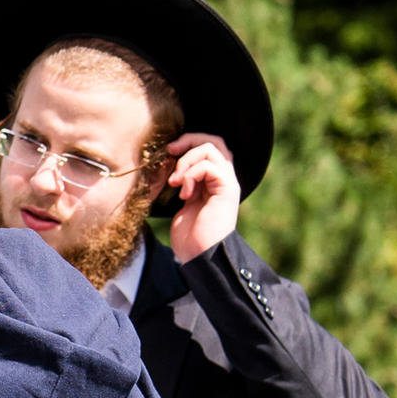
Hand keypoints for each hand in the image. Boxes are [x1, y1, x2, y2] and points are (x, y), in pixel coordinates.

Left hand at [164, 132, 240, 262]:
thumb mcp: (182, 203)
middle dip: (189, 141)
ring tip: (175, 182)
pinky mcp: (227, 189)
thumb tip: (168, 164)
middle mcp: (224, 178)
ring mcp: (227, 183)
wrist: (200, 256)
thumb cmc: (190, 236)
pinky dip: (191, 175)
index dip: (188, 143)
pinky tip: (184, 195)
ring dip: (187, 160)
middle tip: (170, 152)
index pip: (208, 146)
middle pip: (214, 140)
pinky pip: (209, 166)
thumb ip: (183, 182)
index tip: (168, 152)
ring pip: (211, 148)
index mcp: (214, 180)